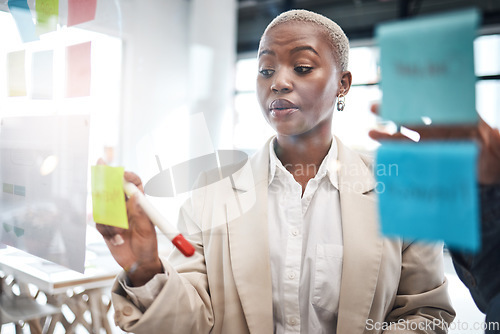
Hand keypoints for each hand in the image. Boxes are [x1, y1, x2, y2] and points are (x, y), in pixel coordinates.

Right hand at [96, 170, 162, 285]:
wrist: (139, 264)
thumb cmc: (148, 245)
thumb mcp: (147, 230)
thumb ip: (140, 213)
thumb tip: (136, 196)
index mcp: (139, 203)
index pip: (133, 184)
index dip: (127, 176)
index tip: (122, 173)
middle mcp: (126, 207)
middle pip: (113, 190)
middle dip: (106, 185)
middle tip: (102, 187)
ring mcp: (115, 217)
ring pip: (104, 208)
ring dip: (110, 220)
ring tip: (121, 232)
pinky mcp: (106, 228)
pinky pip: (100, 224)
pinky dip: (107, 232)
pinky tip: (117, 240)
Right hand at [368, 104, 499, 184]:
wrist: (493, 162)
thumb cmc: (489, 141)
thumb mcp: (475, 124)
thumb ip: (464, 117)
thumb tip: (452, 105)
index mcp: (444, 117)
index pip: (421, 106)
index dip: (406, 101)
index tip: (393, 95)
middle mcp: (435, 130)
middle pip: (408, 120)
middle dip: (390, 113)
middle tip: (373, 107)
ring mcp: (430, 145)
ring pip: (405, 140)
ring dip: (388, 137)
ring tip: (371, 134)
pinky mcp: (429, 160)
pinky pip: (409, 158)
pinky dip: (396, 158)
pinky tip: (385, 156)